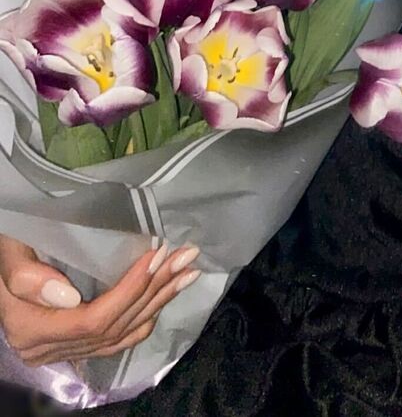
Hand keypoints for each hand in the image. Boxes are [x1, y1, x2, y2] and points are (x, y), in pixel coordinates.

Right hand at [0, 234, 200, 368]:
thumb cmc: (8, 245)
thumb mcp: (8, 251)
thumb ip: (27, 275)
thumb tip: (69, 296)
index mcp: (31, 330)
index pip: (94, 319)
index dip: (131, 289)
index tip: (159, 254)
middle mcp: (46, 349)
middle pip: (113, 327)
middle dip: (155, 290)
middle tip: (187, 256)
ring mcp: (60, 351)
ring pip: (119, 335)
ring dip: (158, 303)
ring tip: (188, 272)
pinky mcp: (72, 344)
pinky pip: (114, 341)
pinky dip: (143, 318)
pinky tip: (165, 296)